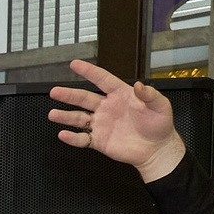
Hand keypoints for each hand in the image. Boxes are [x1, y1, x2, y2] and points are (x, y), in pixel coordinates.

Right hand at [50, 59, 184, 182]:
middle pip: (84, 99)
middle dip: (69, 94)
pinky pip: (82, 139)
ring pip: (79, 119)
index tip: (75, 65)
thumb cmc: (160, 125)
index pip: (102, 80)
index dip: (89, 72)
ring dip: (65, 116)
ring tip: (52, 114)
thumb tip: (139, 85)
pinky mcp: (99, 141)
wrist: (156, 148)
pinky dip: (72, 138)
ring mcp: (102, 124)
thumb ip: (149, 94)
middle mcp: (107, 108)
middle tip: (55, 91)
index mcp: (121, 95)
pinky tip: (64, 134)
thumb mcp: (160, 105)